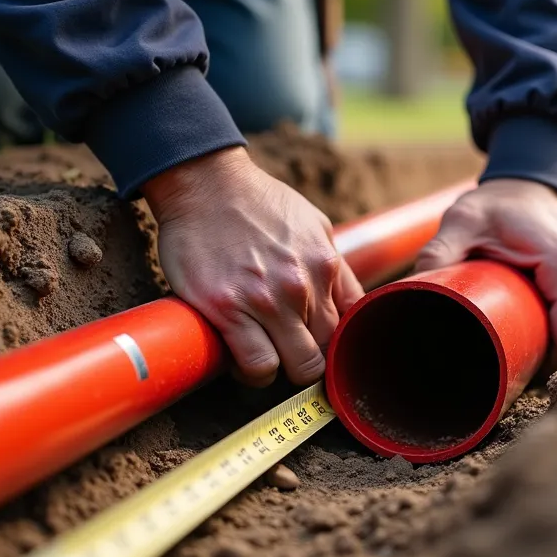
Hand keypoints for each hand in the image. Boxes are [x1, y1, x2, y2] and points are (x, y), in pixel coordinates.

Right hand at [142, 147, 364, 386]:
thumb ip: (334, 268)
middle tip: (288, 353)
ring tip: (264, 356)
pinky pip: (257, 365)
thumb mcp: (314, 226)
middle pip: (327, 353)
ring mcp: (266, 300)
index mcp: (326, 266)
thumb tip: (348, 305)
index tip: (319, 347)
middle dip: (310, 360)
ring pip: (297, 367)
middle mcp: (302, 286)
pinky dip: (253, 372)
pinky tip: (242, 359)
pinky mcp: (228, 309)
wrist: (205, 184)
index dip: (335, 345)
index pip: (350, 328)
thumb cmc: (257, 203)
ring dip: (283, 368)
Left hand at [414, 178, 556, 370]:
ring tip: (519, 345)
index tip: (512, 367)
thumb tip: (411, 288)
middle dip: (547, 358)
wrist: (527, 179)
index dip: (545, 363)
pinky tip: (536, 330)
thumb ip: (439, 250)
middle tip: (507, 360)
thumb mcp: (463, 220)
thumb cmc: (497, 203)